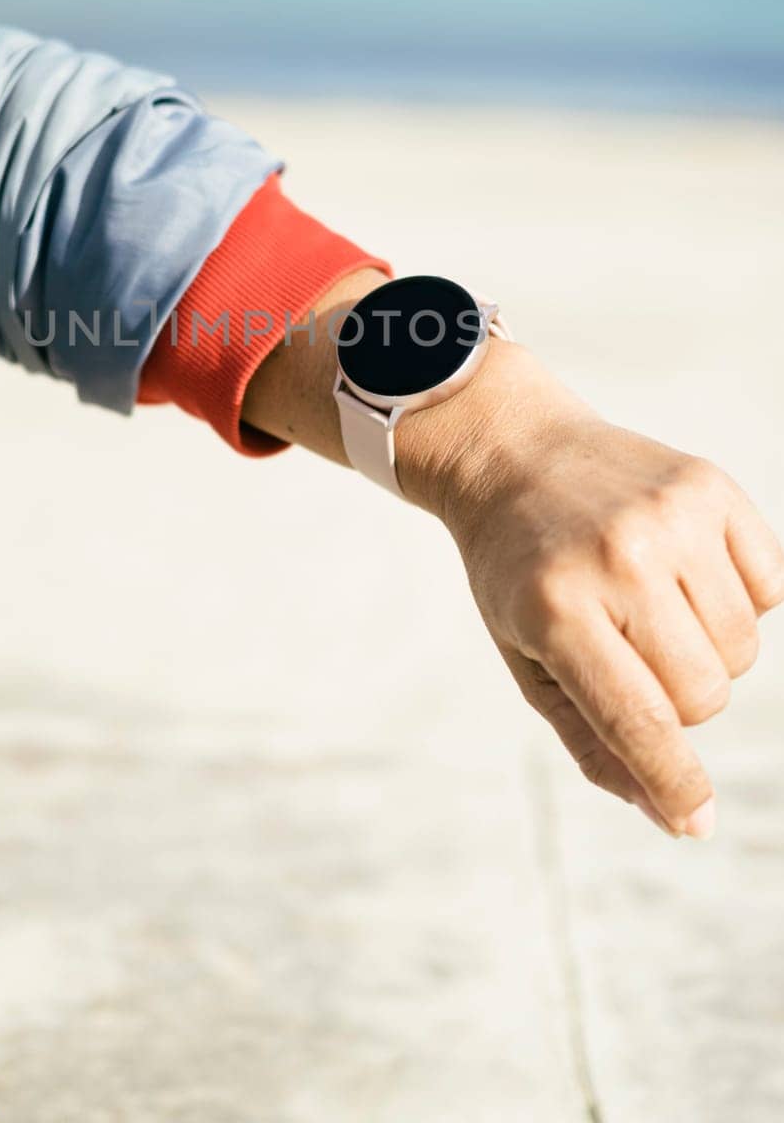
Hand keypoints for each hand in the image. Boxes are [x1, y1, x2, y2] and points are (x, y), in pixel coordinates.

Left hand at [399, 343, 783, 837]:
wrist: (514, 453)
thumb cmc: (520, 573)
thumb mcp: (528, 658)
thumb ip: (595, 742)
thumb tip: (679, 819)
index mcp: (556, 609)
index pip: (640, 721)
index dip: (675, 781)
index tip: (696, 818)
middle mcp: (618, 559)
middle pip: (704, 695)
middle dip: (678, 700)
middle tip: (630, 654)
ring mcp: (669, 517)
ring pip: (742, 648)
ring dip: (707, 650)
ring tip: (652, 608)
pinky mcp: (708, 486)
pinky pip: (770, 587)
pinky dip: (738, 597)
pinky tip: (682, 570)